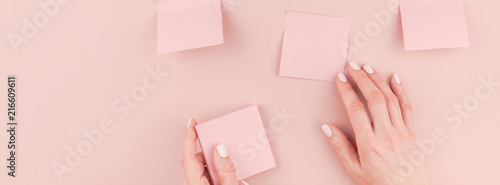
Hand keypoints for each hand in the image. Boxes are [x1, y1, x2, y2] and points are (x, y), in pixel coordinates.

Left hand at [182, 118, 248, 184]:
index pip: (188, 157)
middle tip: (226, 146)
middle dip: (212, 152)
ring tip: (235, 169)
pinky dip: (220, 174)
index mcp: (195, 184)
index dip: (190, 138)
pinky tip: (232, 178)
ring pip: (205, 169)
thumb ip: (226, 170)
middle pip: (199, 161)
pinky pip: (210, 177)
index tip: (192, 123)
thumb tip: (220, 150)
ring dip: (219, 166)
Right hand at [321, 62, 428, 184]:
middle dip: (362, 79)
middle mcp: (387, 134)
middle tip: (352, 66)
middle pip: (374, 99)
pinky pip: (407, 106)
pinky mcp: (411, 131)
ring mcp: (401, 131)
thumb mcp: (354, 169)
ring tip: (367, 68)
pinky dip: (401, 90)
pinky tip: (394, 78)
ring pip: (390, 99)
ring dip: (378, 80)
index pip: (356, 111)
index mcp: (370, 144)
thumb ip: (340, 147)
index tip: (340, 79)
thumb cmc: (380, 181)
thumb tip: (327, 127)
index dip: (347, 92)